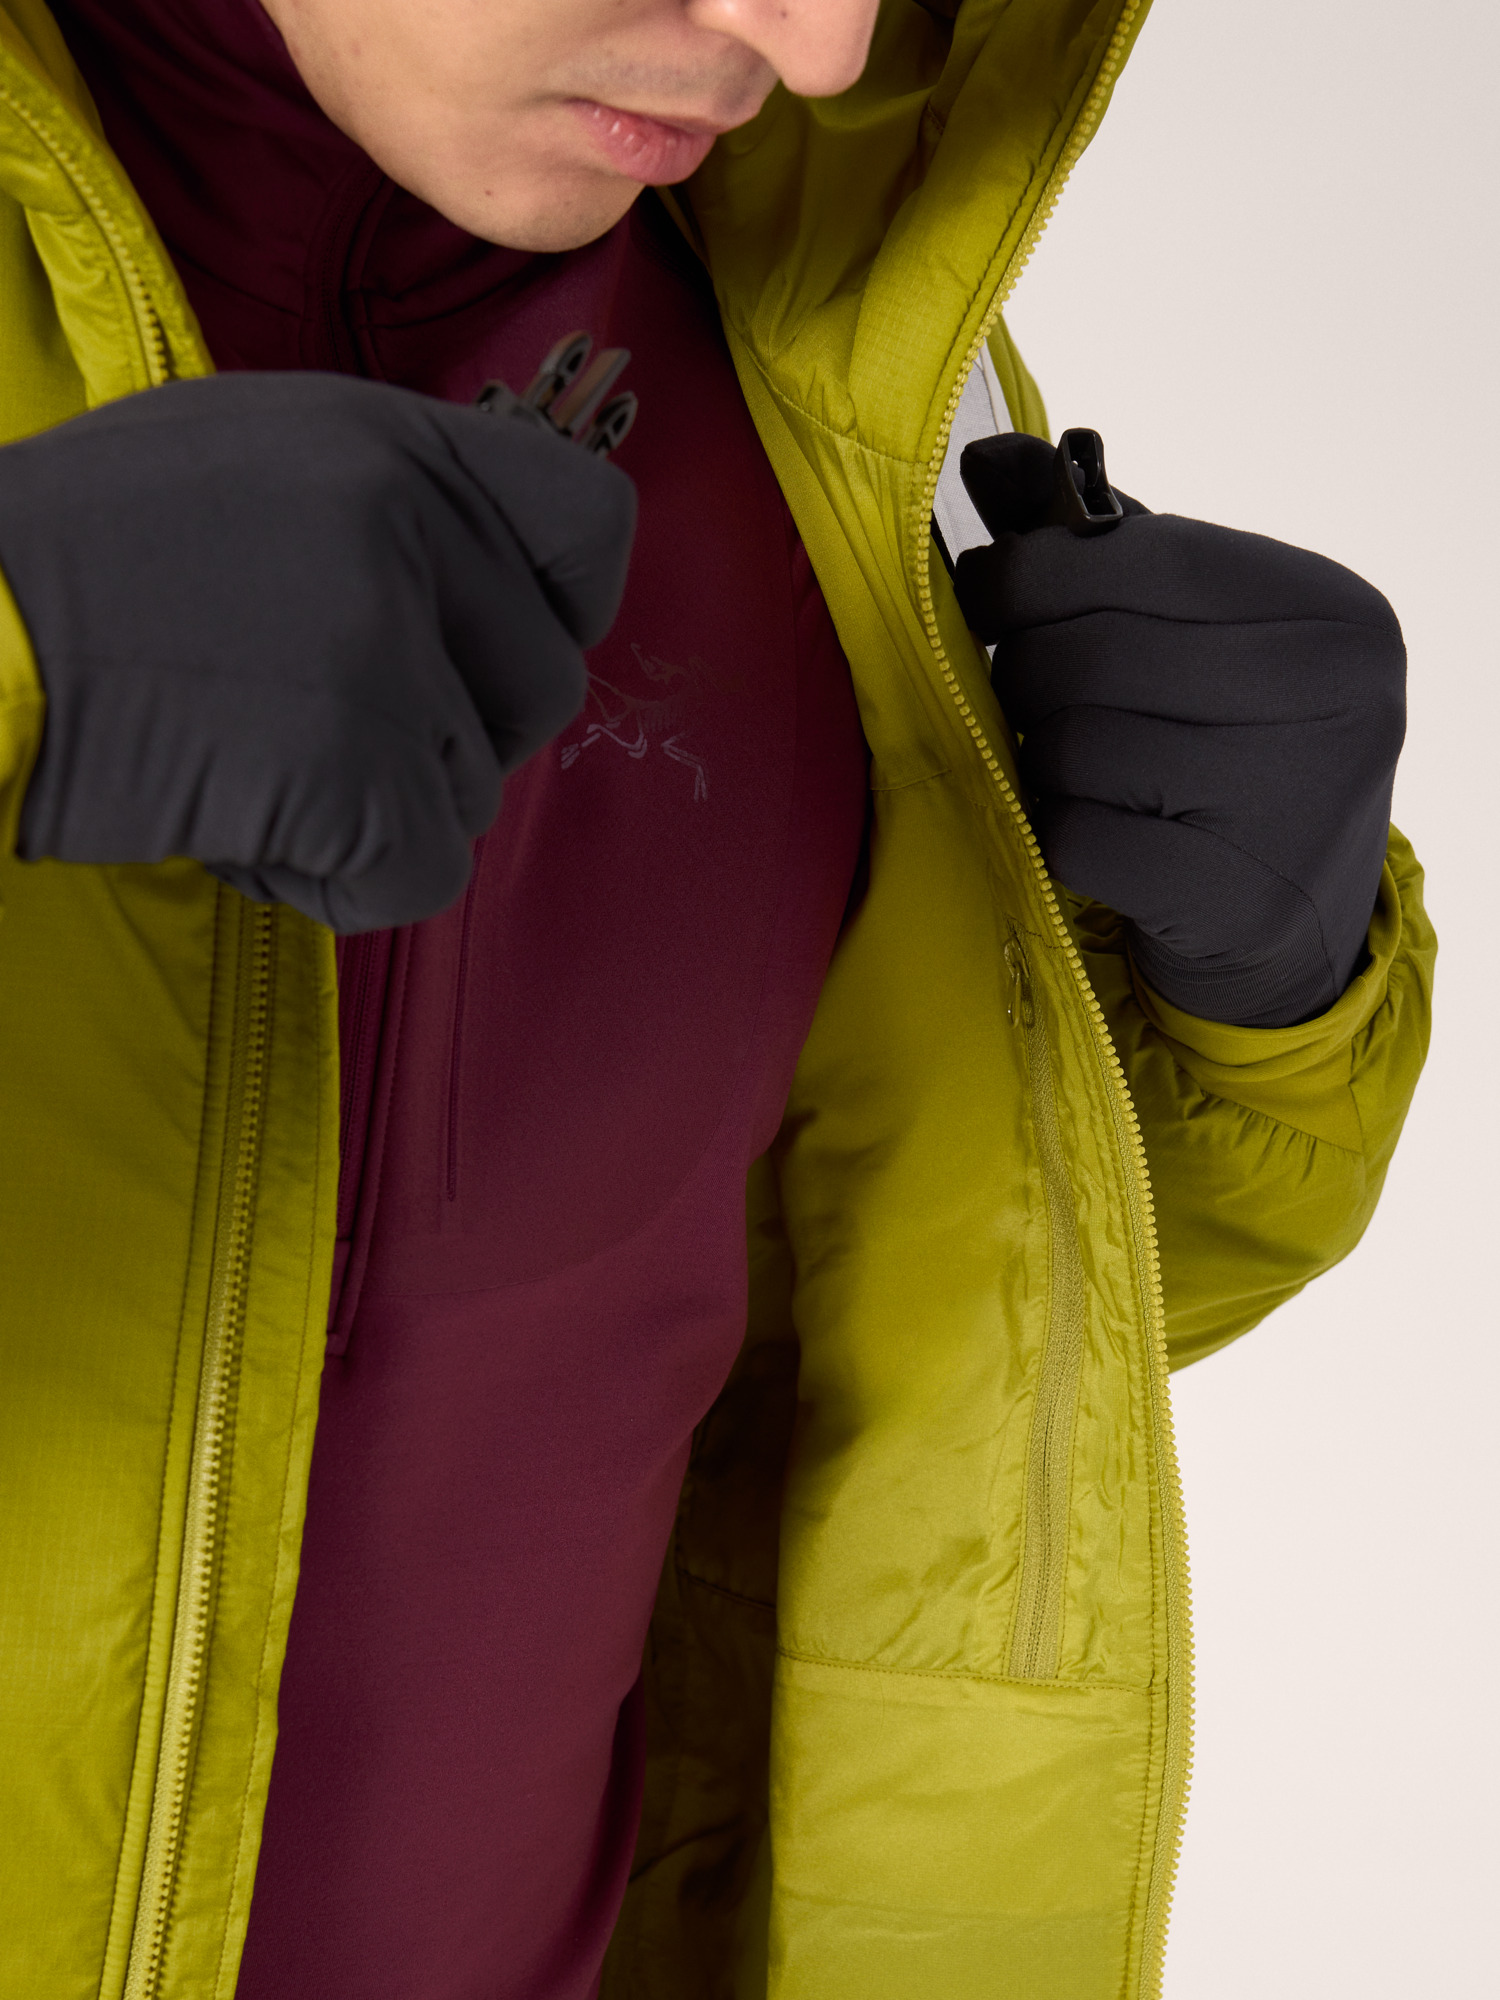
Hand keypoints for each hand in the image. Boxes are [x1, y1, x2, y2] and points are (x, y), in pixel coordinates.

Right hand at [0, 371, 634, 930]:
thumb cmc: (85, 563)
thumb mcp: (256, 463)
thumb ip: (394, 513)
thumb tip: (489, 598)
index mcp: (398, 441)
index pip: (593, 524)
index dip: (558, 610)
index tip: (488, 652)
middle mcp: (413, 531)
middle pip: (545, 688)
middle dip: (456, 736)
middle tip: (333, 732)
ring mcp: (388, 654)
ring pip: (474, 794)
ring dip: (376, 808)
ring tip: (244, 760)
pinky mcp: (355, 772)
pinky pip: (418, 878)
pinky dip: (335, 880)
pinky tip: (234, 823)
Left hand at [954, 434, 1404, 1026]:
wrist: (1293, 930)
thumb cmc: (1224, 753)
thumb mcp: (1185, 634)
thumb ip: (1095, 545)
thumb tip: (987, 458)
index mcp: (1331, 611)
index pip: (1138, 558)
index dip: (1032, 570)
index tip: (990, 590)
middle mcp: (1337, 699)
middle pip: (1091, 654)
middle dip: (1027, 673)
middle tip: (1027, 697)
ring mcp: (1295, 801)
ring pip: (1075, 744)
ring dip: (1041, 759)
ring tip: (1072, 770)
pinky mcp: (1236, 896)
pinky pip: (1076, 834)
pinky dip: (1056, 832)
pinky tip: (1092, 833)